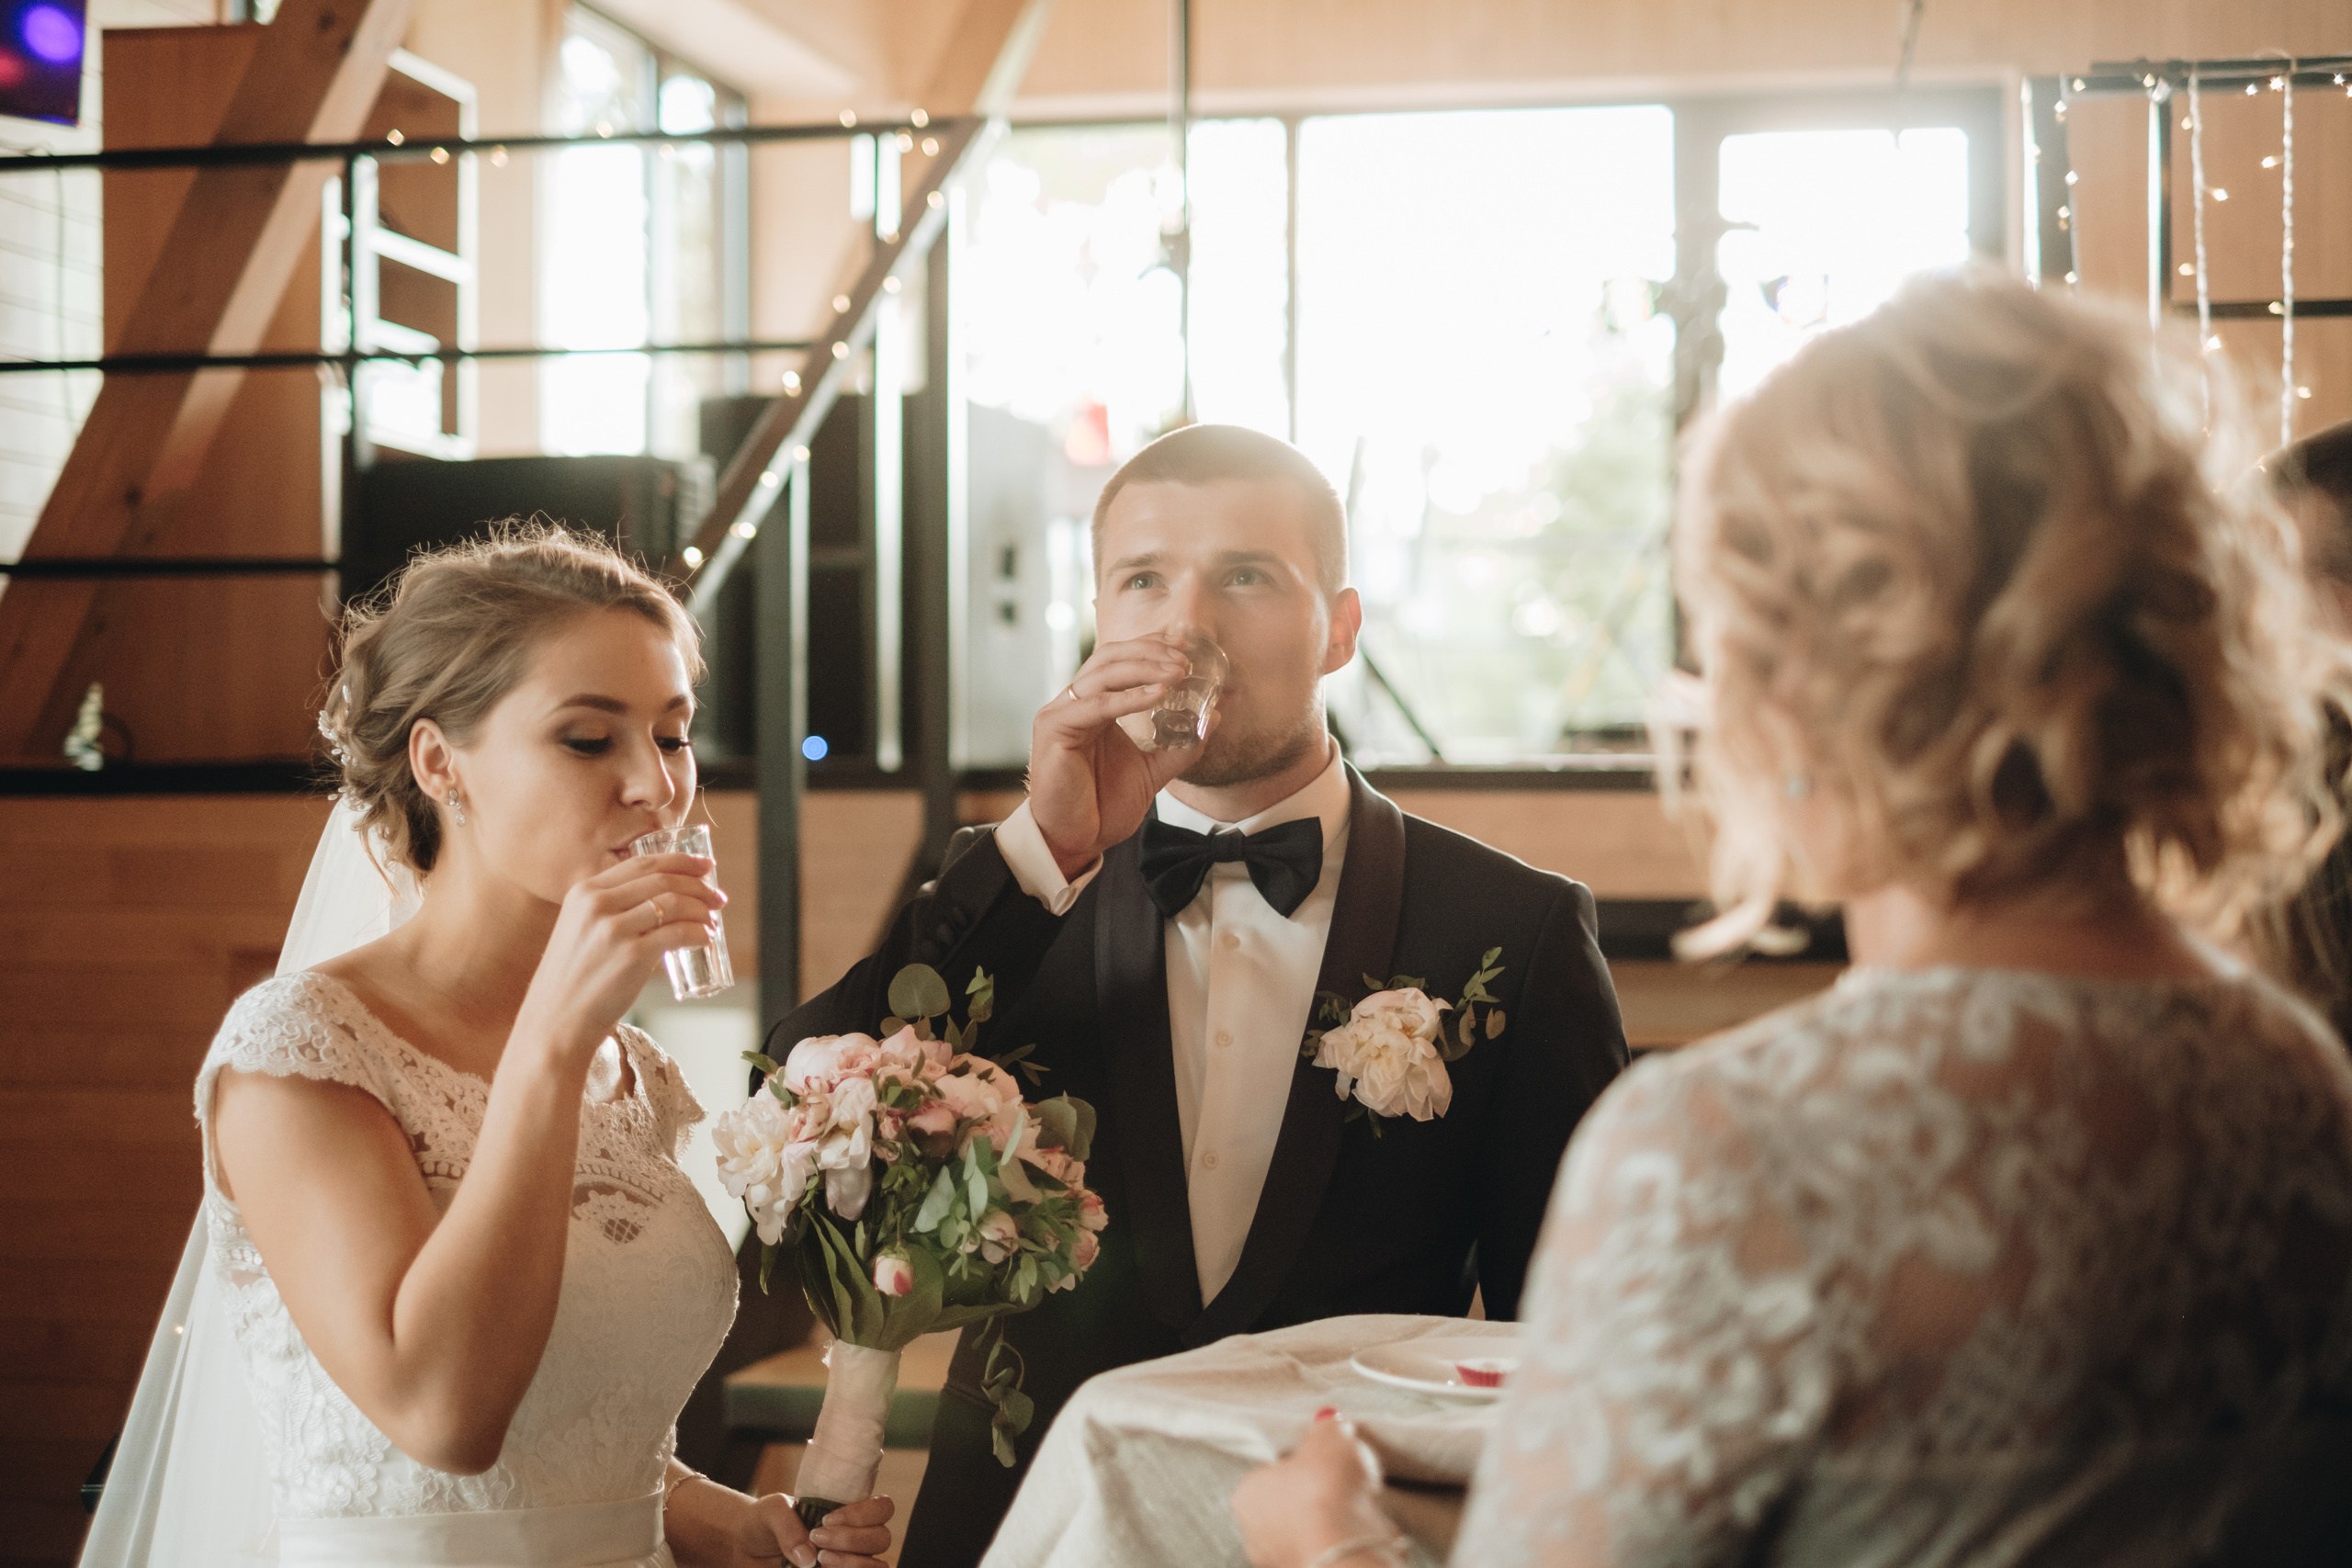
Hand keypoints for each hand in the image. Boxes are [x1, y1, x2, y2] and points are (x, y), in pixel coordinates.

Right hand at [512, 852, 725, 1056]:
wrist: (555, 1021)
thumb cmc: (573, 980)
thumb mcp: (582, 930)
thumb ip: (612, 911)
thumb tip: (664, 905)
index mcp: (585, 892)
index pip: (642, 863)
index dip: (681, 861)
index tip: (705, 866)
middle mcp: (597, 904)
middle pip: (663, 879)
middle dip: (698, 885)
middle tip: (718, 897)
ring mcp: (613, 929)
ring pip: (674, 903)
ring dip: (702, 909)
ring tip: (712, 920)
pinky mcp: (631, 956)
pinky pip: (678, 933)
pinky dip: (698, 933)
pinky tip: (704, 938)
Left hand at [725, 1491, 895, 1567]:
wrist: (744, 1546)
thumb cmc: (763, 1522)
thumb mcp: (772, 1511)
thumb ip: (789, 1525)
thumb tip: (808, 1558)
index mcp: (847, 1512)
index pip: (882, 1509)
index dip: (862, 1514)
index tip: (827, 1519)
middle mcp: (854, 1538)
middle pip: (882, 1539)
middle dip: (852, 1539)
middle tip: (818, 1538)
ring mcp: (847, 1562)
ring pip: (877, 1565)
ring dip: (852, 1562)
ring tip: (819, 1561)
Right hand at [1029, 637, 1209, 876]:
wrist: (1076, 841)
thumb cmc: (1103, 807)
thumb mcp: (1153, 771)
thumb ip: (1181, 745)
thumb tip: (1214, 716)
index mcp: (1093, 706)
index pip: (1120, 661)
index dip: (1151, 648)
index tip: (1186, 646)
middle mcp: (1075, 703)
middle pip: (1111, 657)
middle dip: (1151, 653)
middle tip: (1186, 660)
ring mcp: (1061, 712)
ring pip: (1103, 673)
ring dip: (1144, 668)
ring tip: (1178, 672)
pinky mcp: (1054, 728)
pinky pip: (1096, 704)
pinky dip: (1129, 697)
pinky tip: (1158, 695)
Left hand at [1233, 1413, 1395, 1567]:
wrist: (1345, 1552)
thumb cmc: (1324, 1491)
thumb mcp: (1329, 1437)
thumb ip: (1328, 1428)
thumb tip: (1330, 1422)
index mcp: (1246, 1495)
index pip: (1272, 1474)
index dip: (1302, 1465)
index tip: (1325, 1460)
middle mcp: (1254, 1535)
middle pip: (1289, 1506)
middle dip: (1316, 1497)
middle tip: (1344, 1484)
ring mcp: (1280, 1562)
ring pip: (1309, 1534)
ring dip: (1332, 1523)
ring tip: (1360, 1509)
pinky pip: (1329, 1553)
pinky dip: (1344, 1543)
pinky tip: (1363, 1533)